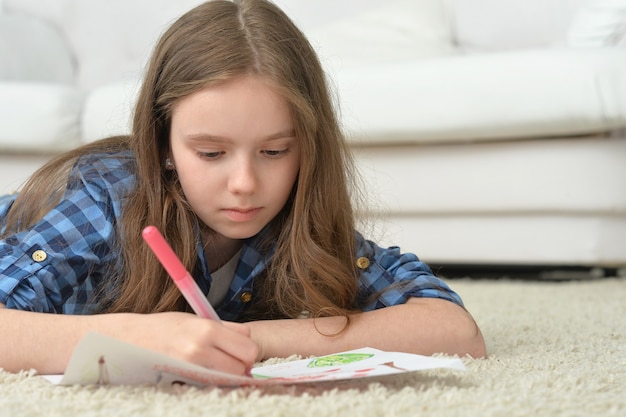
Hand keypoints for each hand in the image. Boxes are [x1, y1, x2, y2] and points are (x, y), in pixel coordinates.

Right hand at [121, 312, 258, 375]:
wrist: (132, 340)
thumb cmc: (166, 327)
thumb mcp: (197, 319)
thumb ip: (225, 328)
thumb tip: (248, 338)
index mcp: (207, 329)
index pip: (248, 346)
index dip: (247, 348)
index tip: (241, 347)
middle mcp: (201, 350)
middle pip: (243, 365)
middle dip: (242, 363)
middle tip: (232, 358)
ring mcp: (192, 368)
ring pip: (230, 378)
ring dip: (230, 373)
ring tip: (217, 363)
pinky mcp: (185, 381)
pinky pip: (213, 384)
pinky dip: (215, 379)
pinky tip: (206, 370)